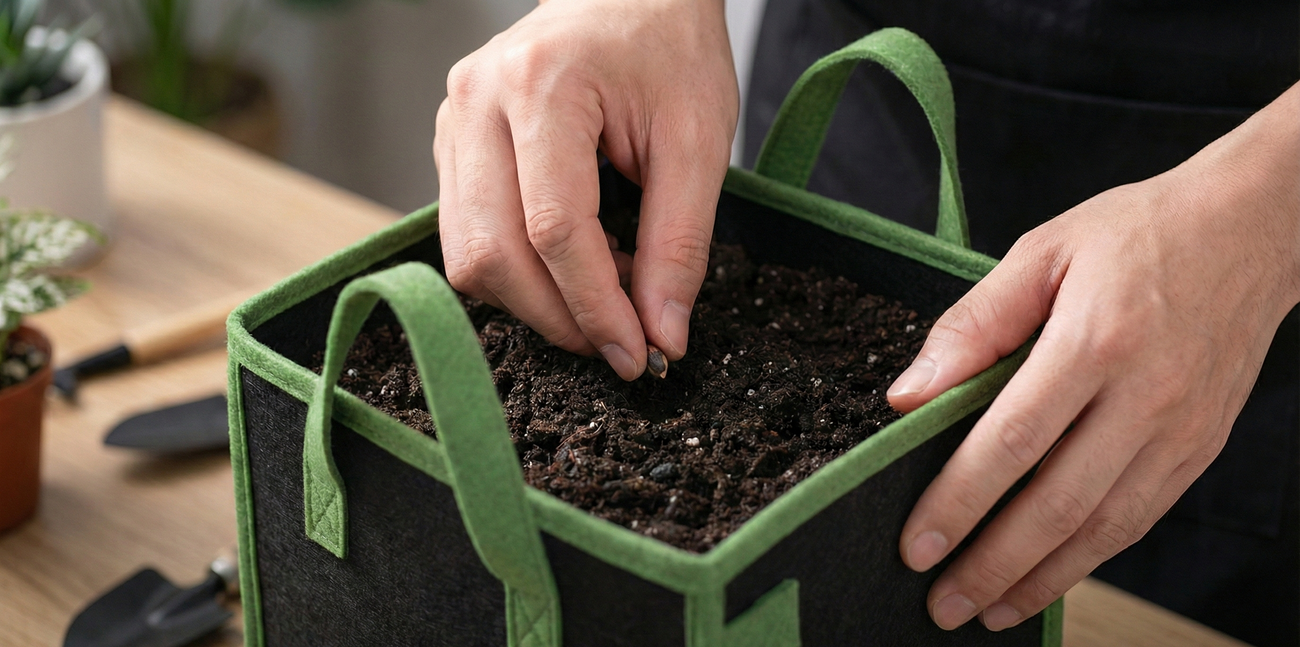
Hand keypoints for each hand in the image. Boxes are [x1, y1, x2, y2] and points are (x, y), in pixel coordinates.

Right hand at [433, 0, 737, 379]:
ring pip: (468, 256)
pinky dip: (519, 273)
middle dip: (559, 318)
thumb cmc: (668, 48)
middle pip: (493, 253)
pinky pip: (467, 236)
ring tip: (604, 296)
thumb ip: (680, 242)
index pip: (554, 228)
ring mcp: (452, 122)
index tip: (638, 353)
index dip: (596, 306)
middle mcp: (477, 101)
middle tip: (620, 342)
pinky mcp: (450, 144)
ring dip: (535, 302)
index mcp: (541, 85)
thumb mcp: (698, 140)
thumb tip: (662, 336)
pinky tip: (573, 266)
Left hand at [888, 82, 1299, 630]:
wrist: (1252, 229)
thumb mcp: (1042, 252)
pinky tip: (1047, 578)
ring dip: (1039, 579)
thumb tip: (909, 393)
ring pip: (1103, 528)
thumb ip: (973, 324)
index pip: (1012, 441)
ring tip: (986, 611)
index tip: (915, 546)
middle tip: (939, 605)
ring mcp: (1180, 431)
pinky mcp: (1198, 449)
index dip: (959, 502)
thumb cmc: (1137, 235)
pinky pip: (1138, 519)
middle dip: (991, 565)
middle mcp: (1145, 397)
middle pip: (1057, 504)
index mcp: (1097, 341)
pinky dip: (1089, 559)